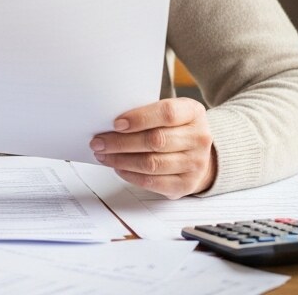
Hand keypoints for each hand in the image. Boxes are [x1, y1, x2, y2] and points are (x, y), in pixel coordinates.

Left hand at [89, 98, 216, 198]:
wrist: (199, 155)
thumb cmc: (174, 129)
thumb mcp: (168, 113)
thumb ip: (146, 114)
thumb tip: (109, 124)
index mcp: (193, 113)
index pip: (167, 113)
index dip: (139, 118)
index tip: (116, 124)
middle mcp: (199, 138)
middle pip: (155, 140)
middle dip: (121, 142)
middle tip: (98, 142)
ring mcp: (195, 163)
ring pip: (152, 163)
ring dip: (121, 160)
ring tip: (103, 155)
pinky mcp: (186, 185)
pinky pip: (153, 182)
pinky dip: (130, 175)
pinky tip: (118, 167)